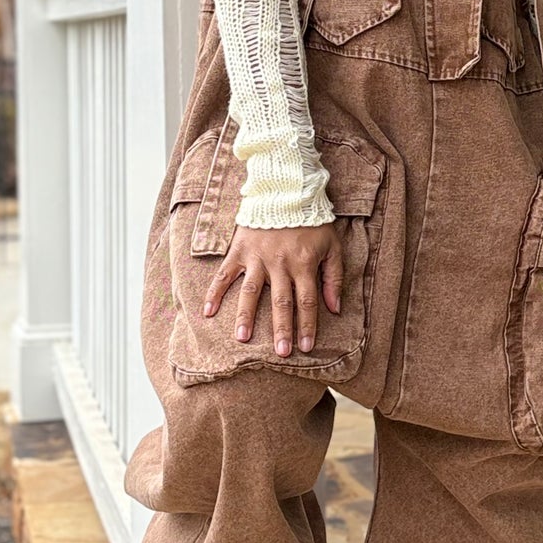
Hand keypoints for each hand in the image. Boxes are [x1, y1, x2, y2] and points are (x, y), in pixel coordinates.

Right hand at [203, 222, 341, 355]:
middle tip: (280, 353)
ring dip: (246, 316)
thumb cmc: (312, 221)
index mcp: (304, 263)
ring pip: (251, 292)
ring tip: (243, 338)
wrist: (285, 190)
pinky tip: (208, 312)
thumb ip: (334, 277)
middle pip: (281, 302)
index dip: (307, 325)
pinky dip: (215, 292)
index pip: (306, 301)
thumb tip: (335, 308)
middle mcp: (280, 263)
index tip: (305, 347)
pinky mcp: (240, 250)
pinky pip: (225, 274)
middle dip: (281, 329)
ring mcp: (257, 257)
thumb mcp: (332, 246)